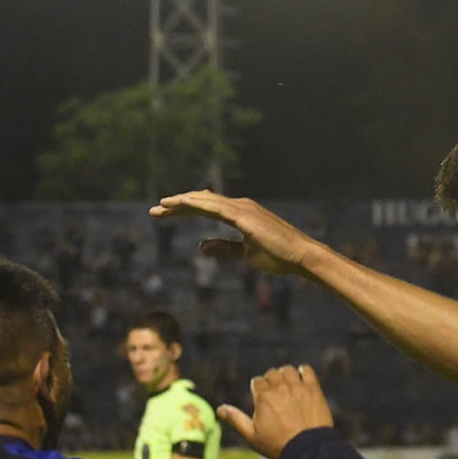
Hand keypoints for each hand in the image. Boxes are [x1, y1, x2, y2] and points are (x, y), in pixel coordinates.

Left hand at [149, 190, 316, 274]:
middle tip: (155, 210)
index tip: (166, 213)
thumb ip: (224, 248)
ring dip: (182, 203)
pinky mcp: (245, 216)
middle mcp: (241, 206)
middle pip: (202, 201)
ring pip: (205, 201)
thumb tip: (200, 247)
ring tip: (161, 206)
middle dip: (177, 205)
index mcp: (242, 214)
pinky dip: (197, 204)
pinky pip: (215, 207)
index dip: (185, 210)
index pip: (208, 208)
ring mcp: (243, 209)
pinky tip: (181, 204)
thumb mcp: (246, 254)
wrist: (301, 257)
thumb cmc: (279, 257)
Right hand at [217, 364, 332, 458]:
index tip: (262, 397)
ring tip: (287, 386)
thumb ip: (236, 420)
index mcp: (263, 398)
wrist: (307, 449)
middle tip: (275, 393)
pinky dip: (303, 372)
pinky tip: (302, 379)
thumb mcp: (252, 436)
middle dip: (271, 381)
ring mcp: (297, 387)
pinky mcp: (313, 389)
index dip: (258, 389)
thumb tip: (220, 409)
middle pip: (272, 374)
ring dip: (285, 375)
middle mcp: (279, 388)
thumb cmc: (278, 445)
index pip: (257, 382)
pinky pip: (306, 370)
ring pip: (287, 370)